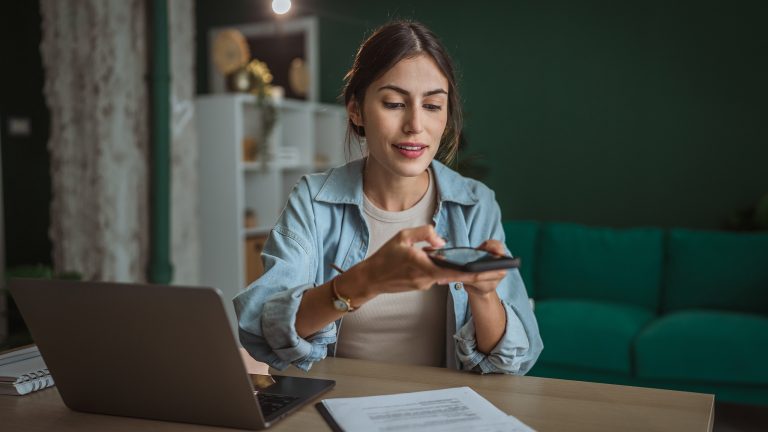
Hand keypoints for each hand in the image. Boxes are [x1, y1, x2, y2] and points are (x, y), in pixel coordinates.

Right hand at [348, 227, 506, 298]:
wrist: (370, 279)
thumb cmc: (385, 256)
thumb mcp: (403, 236)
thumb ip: (425, 232)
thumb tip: (441, 240)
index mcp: (424, 266)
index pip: (457, 270)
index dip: (477, 270)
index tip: (493, 269)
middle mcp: (428, 279)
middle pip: (459, 277)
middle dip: (480, 274)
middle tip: (501, 270)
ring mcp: (425, 284)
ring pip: (449, 276)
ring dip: (464, 272)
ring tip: (485, 266)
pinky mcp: (422, 285)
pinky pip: (439, 276)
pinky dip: (448, 271)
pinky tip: (456, 266)